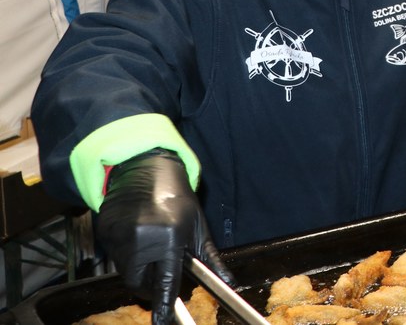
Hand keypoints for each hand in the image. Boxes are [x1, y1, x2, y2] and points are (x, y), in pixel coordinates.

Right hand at [96, 149, 233, 324]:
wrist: (144, 170)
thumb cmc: (177, 198)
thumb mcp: (198, 227)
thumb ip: (210, 258)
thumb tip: (227, 282)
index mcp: (168, 238)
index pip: (164, 280)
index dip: (163, 303)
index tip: (161, 321)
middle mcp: (141, 239)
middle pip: (139, 282)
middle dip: (149, 284)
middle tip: (159, 273)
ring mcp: (119, 236)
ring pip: (126, 271)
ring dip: (138, 269)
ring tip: (151, 249)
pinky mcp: (104, 232)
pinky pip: (114, 256)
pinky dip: (126, 255)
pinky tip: (137, 237)